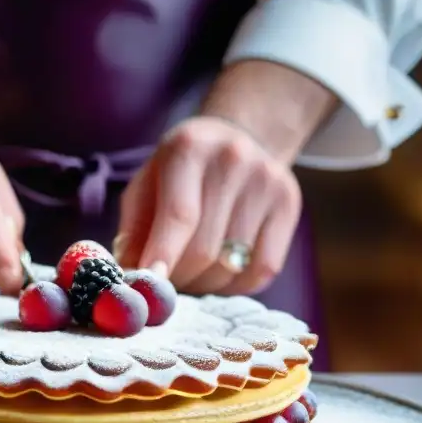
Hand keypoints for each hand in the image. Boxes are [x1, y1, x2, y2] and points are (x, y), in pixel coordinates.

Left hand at [116, 115, 301, 295]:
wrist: (238, 137)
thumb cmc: (179, 172)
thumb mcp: (147, 186)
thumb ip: (134, 231)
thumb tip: (132, 279)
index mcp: (189, 148)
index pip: (180, 214)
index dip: (164, 255)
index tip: (151, 286)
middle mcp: (233, 159)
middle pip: (205, 249)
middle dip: (179, 279)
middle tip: (166, 284)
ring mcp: (267, 181)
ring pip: (231, 266)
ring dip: (204, 285)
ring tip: (191, 274)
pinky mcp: (289, 204)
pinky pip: (262, 270)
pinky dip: (236, 286)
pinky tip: (221, 272)